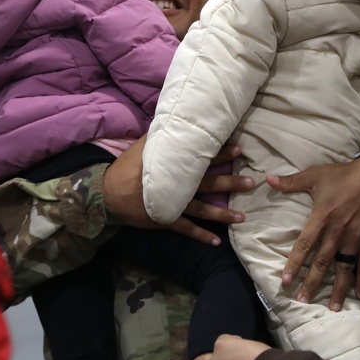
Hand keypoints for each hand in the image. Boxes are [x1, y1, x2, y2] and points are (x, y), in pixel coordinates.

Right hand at [102, 137, 252, 246]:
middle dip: (231, 183)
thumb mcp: (143, 145)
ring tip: (242, 216)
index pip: (202, 158)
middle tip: (250, 182)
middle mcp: (179, 186)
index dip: (221, 153)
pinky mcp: (166, 220)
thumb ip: (162, 136)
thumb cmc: (127, 167)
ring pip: (203, 210)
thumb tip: (174, 118)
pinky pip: (186, 229)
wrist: (109, 192)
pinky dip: (201, 236)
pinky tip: (217, 241)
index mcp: (175, 167)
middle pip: (209, 185)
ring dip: (223, 214)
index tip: (239, 148)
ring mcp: (174, 205)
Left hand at [266, 157, 359, 309]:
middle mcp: (337, 233)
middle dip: (311, 284)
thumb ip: (291, 182)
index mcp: (322, 218)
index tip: (285, 281)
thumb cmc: (343, 175)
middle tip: (302, 300)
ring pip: (344, 269)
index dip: (294, 264)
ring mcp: (355, 239)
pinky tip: (358, 296)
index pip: (304, 245)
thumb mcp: (315, 175)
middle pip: (321, 263)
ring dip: (337, 290)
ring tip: (331, 308)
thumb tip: (267, 180)